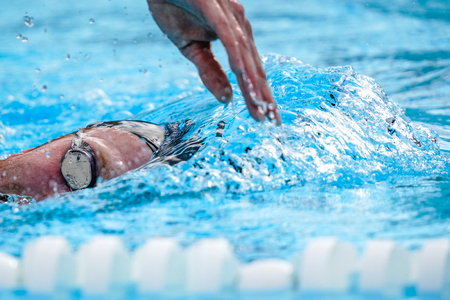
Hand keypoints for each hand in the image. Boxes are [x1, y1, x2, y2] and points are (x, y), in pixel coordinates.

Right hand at [147, 0, 280, 123]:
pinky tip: (242, 75)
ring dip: (253, 81)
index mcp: (235, 36)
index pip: (251, 71)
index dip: (259, 95)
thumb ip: (210, 72)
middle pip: (255, 66)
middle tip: (273, 121)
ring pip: (245, 54)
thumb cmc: (176, 8)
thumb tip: (227, 98)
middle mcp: (239, 25)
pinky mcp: (214, 8)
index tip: (267, 117)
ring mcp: (228, 15)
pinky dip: (237, 57)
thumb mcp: (192, 49)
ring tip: (261, 106)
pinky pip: (228, 36)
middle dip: (263, 95)